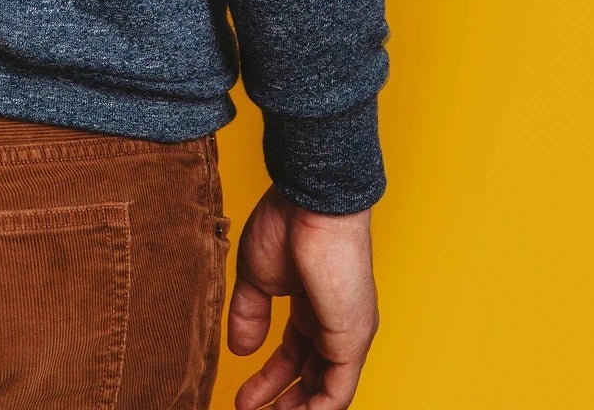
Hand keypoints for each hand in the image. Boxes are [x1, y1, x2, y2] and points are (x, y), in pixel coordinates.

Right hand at [227, 184, 379, 408]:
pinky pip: (337, 392)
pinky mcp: (352, 340)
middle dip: (282, 401)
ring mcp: (346, 333)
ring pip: (325, 390)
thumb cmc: (287, 224)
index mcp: (311, 304)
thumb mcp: (257, 276)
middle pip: (309, 376)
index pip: (294, 354)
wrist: (311, 204)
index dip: (268, 378)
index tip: (242, 397)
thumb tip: (241, 349)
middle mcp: (333, 322)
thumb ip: (250, 315)